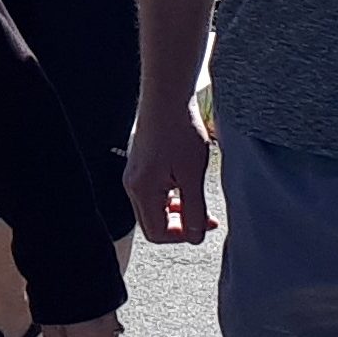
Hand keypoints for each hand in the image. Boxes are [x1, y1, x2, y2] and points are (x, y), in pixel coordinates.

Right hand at [123, 106, 214, 244]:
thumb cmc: (180, 132)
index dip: (182, 236)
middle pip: (153, 223)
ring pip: (154, 208)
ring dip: (177, 211)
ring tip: (197, 198)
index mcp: (142, 190)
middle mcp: (132, 185)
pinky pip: (154, 193)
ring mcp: (134, 175)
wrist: (167, 99)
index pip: (157, 233)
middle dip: (180, 225)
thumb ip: (195, 210)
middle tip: (205, 216)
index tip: (202, 224)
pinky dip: (171, 197)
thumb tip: (195, 236)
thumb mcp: (193, 176)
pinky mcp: (140, 166)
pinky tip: (186, 182)